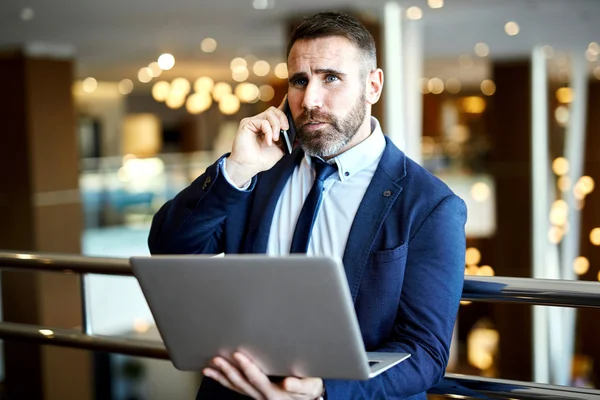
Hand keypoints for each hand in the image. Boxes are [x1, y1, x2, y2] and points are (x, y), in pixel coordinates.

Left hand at [203, 352, 323, 399]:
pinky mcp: (254, 393)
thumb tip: (288, 383)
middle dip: (228, 371)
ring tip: (209, 367)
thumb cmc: (309, 390)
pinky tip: (215, 374)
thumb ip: (299, 386)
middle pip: (241, 384)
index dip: (247, 367)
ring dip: (222, 377)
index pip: (257, 379)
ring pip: (235, 387)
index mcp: (275, 393)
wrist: (308, 398)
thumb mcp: (309, 387)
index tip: (238, 355)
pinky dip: (224, 381)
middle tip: (217, 359)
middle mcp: (262, 396)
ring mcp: (256, 395)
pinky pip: (236, 388)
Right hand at [225, 97, 289, 186]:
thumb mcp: (280, 150)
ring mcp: (253, 122)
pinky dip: (268, 132)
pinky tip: (268, 142)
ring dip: (276, 126)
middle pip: (274, 110)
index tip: (290, 98)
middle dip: (283, 119)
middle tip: (285, 130)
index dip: (284, 105)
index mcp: (267, 126)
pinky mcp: (247, 123)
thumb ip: (288, 141)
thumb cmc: (262, 159)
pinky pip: (263, 121)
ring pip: (270, 113)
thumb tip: (299, 135)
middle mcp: (259, 121)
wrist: (249, 167)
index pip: (276, 112)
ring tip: (275, 139)